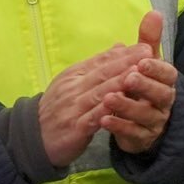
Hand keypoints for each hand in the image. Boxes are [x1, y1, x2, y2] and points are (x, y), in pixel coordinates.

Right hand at [39, 42, 149, 166]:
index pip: (101, 61)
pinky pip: (93, 118)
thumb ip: (99, 65)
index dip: (123, 54)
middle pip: (102, 74)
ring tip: (139, 75)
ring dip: (119, 83)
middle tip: (148, 54)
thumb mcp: (75, 82)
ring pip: (99, 93)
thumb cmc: (62, 107)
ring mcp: (73, 108)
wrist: (35, 137)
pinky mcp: (74, 128)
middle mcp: (72, 88)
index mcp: (74, 75)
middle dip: (126, 63)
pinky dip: (106, 111)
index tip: (145, 46)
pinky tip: (121, 105)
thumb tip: (121, 46)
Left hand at [102, 11, 176, 154]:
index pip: (168, 74)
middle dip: (145, 86)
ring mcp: (155, 121)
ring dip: (128, 106)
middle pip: (161, 95)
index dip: (156, 68)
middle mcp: (164, 102)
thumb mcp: (146, 64)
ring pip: (146, 115)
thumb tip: (153, 13)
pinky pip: (134, 134)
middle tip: (128, 77)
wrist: (145, 123)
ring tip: (108, 98)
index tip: (142, 61)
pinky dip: (119, 127)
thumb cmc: (143, 88)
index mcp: (166, 82)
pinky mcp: (143, 138)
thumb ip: (148, 40)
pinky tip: (103, 119)